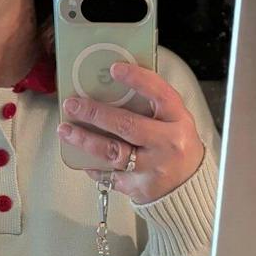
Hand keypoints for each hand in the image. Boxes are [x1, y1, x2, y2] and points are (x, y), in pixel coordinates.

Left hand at [56, 60, 204, 204]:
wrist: (188, 185)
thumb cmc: (175, 145)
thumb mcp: (173, 119)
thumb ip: (150, 104)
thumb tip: (111, 86)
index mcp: (177, 119)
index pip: (159, 93)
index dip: (137, 79)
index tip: (114, 69)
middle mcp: (167, 143)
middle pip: (127, 125)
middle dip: (95, 113)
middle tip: (73, 104)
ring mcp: (153, 167)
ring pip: (113, 152)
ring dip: (85, 140)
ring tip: (66, 130)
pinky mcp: (139, 186)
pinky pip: (110, 175)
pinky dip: (93, 166)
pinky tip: (81, 158)